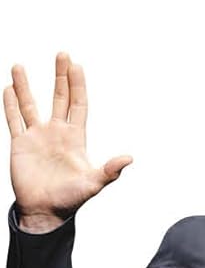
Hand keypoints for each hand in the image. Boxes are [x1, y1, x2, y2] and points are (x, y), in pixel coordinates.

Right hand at [3, 52, 132, 224]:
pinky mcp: (20, 145)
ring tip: (19, 66)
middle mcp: (56, 133)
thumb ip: (109, 171)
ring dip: (25, 86)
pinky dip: (10, 105)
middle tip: (62, 54)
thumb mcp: (92, 184)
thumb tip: (129, 158)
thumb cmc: (69, 201)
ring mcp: (37, 137)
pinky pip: (14, 120)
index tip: (76, 65)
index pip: (77, 105)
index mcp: (74, 139)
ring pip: (30, 105)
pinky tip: (8, 89)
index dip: (77, 85)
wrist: (44, 213)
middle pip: (59, 98)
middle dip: (60, 76)